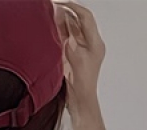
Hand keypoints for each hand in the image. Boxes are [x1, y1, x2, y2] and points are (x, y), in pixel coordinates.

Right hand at [54, 2, 104, 116]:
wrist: (80, 103)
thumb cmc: (82, 88)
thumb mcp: (77, 65)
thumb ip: (72, 46)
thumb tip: (67, 31)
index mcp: (95, 44)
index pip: (86, 18)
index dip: (74, 7)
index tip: (61, 3)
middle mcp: (90, 43)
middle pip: (80, 20)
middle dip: (67, 11)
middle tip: (53, 6)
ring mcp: (82, 48)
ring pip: (73, 27)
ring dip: (63, 19)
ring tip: (51, 13)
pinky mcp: (74, 54)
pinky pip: (68, 36)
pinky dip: (60, 29)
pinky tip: (53, 25)